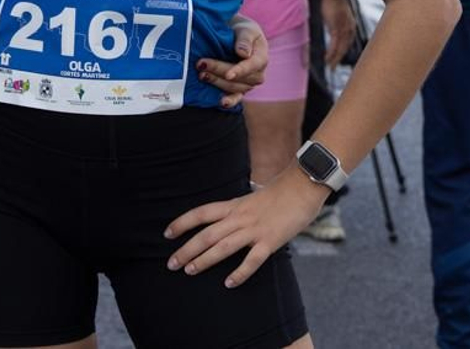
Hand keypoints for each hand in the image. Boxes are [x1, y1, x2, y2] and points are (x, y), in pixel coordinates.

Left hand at [163, 168, 326, 286]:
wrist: (302, 186)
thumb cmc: (279, 194)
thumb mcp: (250, 199)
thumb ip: (237, 211)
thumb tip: (224, 223)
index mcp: (233, 205)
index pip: (201, 213)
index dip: (182, 223)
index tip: (167, 234)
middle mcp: (239, 217)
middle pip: (206, 234)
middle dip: (186, 249)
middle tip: (171, 264)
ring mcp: (254, 229)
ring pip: (223, 247)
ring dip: (204, 260)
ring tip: (189, 271)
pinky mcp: (271, 241)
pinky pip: (252, 260)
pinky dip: (240, 273)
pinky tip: (229, 283)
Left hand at [196, 15, 267, 108]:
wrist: (236, 35)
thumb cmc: (242, 31)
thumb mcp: (246, 29)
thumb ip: (244, 40)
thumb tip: (243, 53)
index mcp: (261, 58)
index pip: (252, 66)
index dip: (240, 71)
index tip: (228, 74)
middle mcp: (257, 74)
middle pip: (240, 78)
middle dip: (219, 72)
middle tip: (201, 64)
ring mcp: (247, 83)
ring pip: (234, 87)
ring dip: (217, 82)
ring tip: (202, 74)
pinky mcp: (238, 89)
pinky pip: (235, 98)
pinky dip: (229, 101)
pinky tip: (221, 102)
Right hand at [321, 0, 356, 65]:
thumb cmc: (333, 1)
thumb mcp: (338, 14)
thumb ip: (338, 24)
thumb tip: (334, 29)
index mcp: (351, 26)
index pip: (348, 43)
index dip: (342, 53)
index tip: (337, 60)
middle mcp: (350, 29)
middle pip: (346, 48)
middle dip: (339, 59)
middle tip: (333, 68)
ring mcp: (344, 30)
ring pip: (341, 49)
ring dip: (335, 59)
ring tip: (330, 67)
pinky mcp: (337, 29)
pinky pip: (335, 45)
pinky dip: (331, 54)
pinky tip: (327, 59)